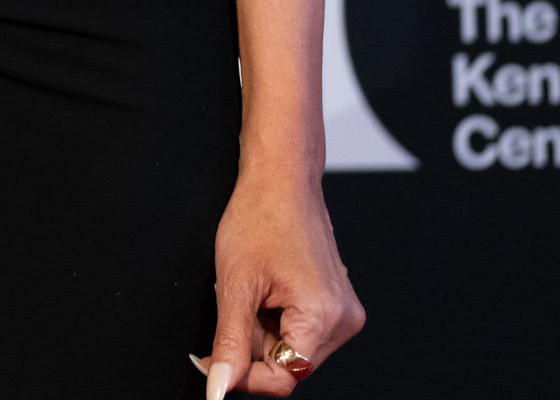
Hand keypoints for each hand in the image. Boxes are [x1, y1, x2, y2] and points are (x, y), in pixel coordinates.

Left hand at [194, 166, 362, 395]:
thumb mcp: (234, 285)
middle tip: (235, 308)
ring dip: (264, 334)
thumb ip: (229, 344)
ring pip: (293, 351)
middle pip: (290, 367)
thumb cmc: (260, 217)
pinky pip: (301, 333)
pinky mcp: (338, 306)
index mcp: (323, 317)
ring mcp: (344, 313)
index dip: (246, 376)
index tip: (215, 362)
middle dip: (253, 348)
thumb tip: (220, 387)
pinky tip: (268, 292)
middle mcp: (343, 320)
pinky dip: (276, 322)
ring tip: (254, 293)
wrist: (282, 180)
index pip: (285, 378)